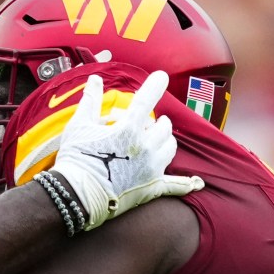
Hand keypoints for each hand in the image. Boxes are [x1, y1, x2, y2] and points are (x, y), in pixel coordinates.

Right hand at [46, 71, 203, 230]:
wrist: (76, 197)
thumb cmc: (76, 159)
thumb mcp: (79, 126)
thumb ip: (90, 100)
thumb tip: (95, 78)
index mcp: (128, 128)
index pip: (147, 99)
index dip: (155, 85)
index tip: (162, 76)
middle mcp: (145, 146)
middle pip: (163, 126)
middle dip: (157, 122)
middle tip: (146, 123)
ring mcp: (151, 168)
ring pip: (171, 148)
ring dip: (166, 141)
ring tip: (157, 141)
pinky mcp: (151, 188)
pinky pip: (175, 185)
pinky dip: (186, 184)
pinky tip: (197, 183)